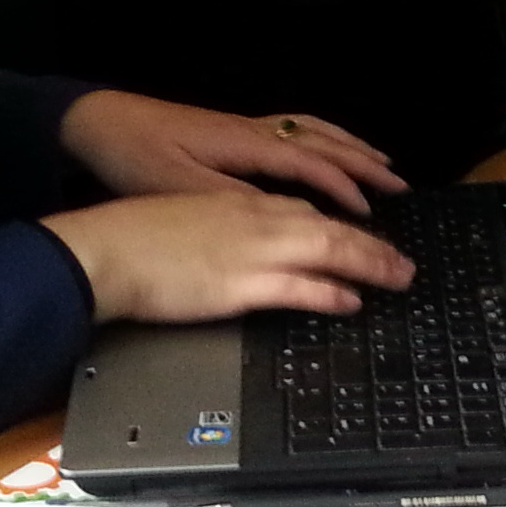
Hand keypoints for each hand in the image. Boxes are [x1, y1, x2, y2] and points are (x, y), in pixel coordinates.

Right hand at [40, 192, 413, 325]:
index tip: (360, 238)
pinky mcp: (240, 283)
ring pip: (328, 249)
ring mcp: (251, 250)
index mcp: (238, 204)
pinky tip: (351, 301)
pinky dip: (330, 293)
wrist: (103, 249)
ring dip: (370, 263)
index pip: (302, 212)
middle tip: (402, 262)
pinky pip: (299, 286)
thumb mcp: (186, 220)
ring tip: (398, 277)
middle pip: (329, 227)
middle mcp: (253, 220)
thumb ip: (221, 232)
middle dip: (372, 245)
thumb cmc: (132, 239)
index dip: (338, 227)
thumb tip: (235, 250)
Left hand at [58, 90, 405, 214]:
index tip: (372, 215)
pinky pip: (298, 129)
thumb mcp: (179, 188)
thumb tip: (284, 219)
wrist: (97, 124)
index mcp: (247, 146)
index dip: (345, 189)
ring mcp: (246, 126)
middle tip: (400, 186)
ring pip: (314, 131)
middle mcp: (255, 130)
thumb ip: (233, 202)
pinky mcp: (234, 129)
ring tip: (382, 163)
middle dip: (364, 165)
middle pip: (323, 143)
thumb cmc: (135, 159)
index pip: (312, 166)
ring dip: (351, 147)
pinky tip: (327, 149)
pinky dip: (325, 138)